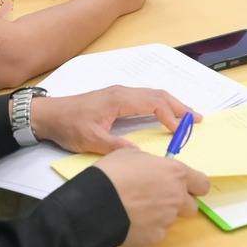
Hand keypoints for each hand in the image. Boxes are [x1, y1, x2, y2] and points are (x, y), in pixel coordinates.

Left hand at [32, 85, 195, 153]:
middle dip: (179, 106)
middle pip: (158, 95)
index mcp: (119, 100)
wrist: (48, 115)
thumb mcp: (91, 140)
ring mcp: (119, 93)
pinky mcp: (115, 98)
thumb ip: (116, 147)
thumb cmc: (68, 126)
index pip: (154, 103)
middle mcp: (123, 92)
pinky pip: (144, 97)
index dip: (170, 116)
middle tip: (198, 118)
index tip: (181, 130)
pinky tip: (164, 114)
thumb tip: (141, 155)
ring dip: (171, 104)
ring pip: (152, 94)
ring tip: (187, 116)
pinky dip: (159, 104)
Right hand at [92, 148, 209, 246]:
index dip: (194, 186)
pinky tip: (129, 222)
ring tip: (135, 211)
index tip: (184, 187)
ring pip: (170, 220)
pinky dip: (145, 229)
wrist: (95, 202)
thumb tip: (151, 170)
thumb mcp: (131, 156)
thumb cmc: (113, 172)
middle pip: (192, 207)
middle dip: (179, 204)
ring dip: (159, 216)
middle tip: (158, 200)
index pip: (203, 184)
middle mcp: (177, 198)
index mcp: (176, 174)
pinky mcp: (154, 238)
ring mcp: (167, 221)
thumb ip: (150, 164)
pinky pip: (154, 233)